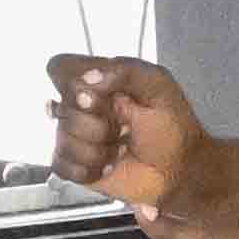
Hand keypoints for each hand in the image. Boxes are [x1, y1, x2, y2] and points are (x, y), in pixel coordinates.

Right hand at [46, 52, 201, 210]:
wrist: (178, 170)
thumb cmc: (172, 127)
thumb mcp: (157, 86)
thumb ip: (125, 71)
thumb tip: (87, 79)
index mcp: (98, 79)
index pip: (60, 69)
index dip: (74, 85)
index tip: (99, 98)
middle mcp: (81, 106)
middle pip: (61, 109)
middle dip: (98, 124)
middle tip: (124, 127)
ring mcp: (75, 136)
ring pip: (63, 140)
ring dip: (98, 150)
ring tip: (121, 149)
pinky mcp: (74, 164)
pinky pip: (62, 166)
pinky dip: (89, 169)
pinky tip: (108, 166)